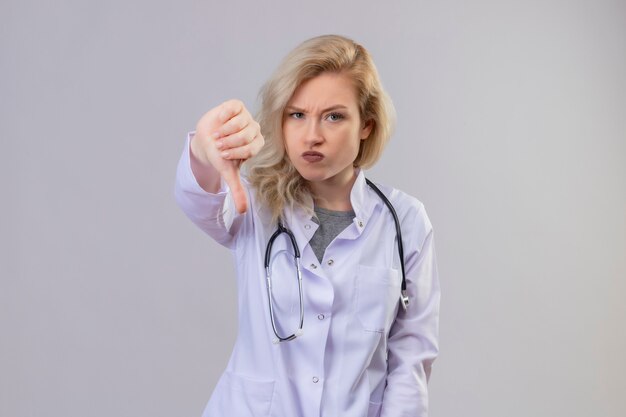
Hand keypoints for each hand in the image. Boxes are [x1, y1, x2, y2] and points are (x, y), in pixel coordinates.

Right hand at [191, 99, 263, 213]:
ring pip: (239, 123)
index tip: (224, 155)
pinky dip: (223, 116)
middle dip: (229, 143)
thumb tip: (242, 211)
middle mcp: (254, 129)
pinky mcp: (236, 106)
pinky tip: (218, 122)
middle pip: (246, 135)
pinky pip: (233, 109)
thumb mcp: (228, 173)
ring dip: (224, 132)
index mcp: (256, 144)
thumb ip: (237, 190)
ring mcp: (246, 116)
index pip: (251, 148)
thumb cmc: (220, 155)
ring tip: (217, 136)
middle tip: (219, 146)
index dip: (235, 153)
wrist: (206, 140)